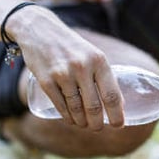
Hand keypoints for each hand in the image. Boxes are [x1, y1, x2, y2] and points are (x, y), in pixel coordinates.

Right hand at [12, 7, 123, 129]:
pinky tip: (71, 120)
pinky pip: (60, 106)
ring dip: (82, 122)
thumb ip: (105, 76)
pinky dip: (67, 117)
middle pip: (94, 107)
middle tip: (97, 128)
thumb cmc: (73, 47)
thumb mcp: (93, 55)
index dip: (116, 114)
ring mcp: (63, 75)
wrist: (40, 30)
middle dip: (97, 123)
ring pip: (76, 109)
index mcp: (99, 61)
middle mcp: (82, 68)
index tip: (118, 125)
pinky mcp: (46, 81)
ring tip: (84, 124)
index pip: (111, 95)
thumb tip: (119, 105)